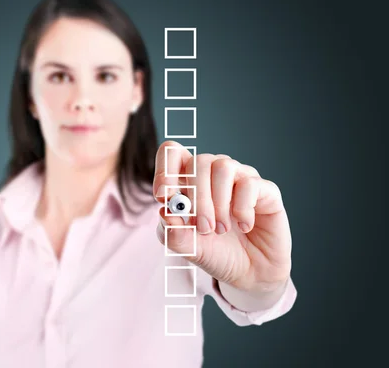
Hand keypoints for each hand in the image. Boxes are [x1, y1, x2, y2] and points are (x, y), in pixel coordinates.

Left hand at [153, 141, 291, 293]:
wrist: (249, 274)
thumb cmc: (216, 253)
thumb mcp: (188, 247)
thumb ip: (172, 232)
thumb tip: (164, 211)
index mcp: (190, 181)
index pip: (172, 153)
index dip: (165, 168)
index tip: (163, 195)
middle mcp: (214, 174)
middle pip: (198, 161)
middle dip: (197, 197)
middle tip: (203, 227)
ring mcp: (240, 178)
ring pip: (223, 166)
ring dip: (219, 202)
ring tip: (221, 229)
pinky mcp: (265, 189)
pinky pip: (249, 184)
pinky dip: (242, 209)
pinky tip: (244, 226)